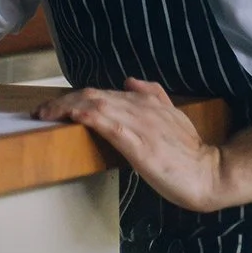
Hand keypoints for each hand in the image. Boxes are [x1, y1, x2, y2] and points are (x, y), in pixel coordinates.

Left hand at [35, 77, 224, 212]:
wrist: (209, 172)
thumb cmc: (189, 151)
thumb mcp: (172, 115)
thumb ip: (153, 96)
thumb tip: (130, 80)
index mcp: (146, 102)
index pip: (103, 92)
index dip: (76, 97)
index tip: (55, 107)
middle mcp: (140, 108)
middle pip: (93, 95)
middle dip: (63, 101)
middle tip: (42, 111)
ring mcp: (139, 125)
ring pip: (97, 105)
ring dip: (68, 106)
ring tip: (46, 114)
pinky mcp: (139, 144)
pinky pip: (109, 124)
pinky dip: (89, 116)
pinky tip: (73, 116)